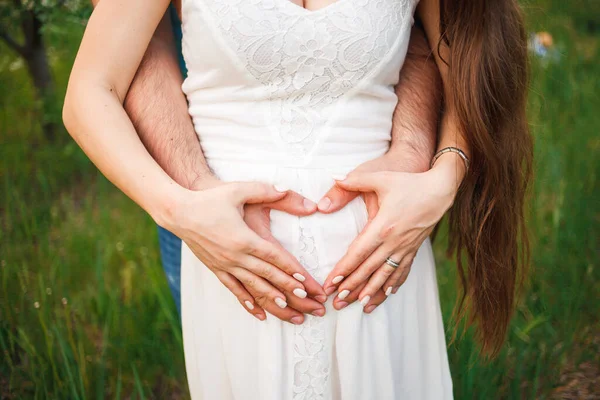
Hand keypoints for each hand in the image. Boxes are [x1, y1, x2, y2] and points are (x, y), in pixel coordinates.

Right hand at [165, 180, 327, 324]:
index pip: (276, 259)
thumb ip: (266, 190)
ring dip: (277, 305)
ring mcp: (226, 266)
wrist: (178, 211)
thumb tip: (287, 189)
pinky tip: (262, 315)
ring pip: (256, 290)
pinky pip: (235, 291)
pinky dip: (249, 304)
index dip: (294, 273)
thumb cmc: (210, 199)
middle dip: (295, 295)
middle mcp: (236, 257)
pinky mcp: (217, 269)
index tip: (310, 287)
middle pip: (271, 279)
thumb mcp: (239, 190)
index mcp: (244, 238)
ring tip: (296, 318)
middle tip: (314, 308)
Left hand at [321, 155, 464, 311]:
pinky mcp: (414, 248)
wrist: (440, 188)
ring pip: (385, 275)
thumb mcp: (381, 178)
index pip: (359, 253)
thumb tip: (334, 179)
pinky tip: (386, 294)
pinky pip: (403, 271)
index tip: (331, 282)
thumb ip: (355, 180)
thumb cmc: (409, 182)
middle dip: (352, 287)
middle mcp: (394, 241)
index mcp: (383, 226)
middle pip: (369, 269)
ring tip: (358, 305)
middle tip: (337, 302)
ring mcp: (406, 247)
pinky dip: (393, 284)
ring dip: (371, 291)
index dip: (344, 269)